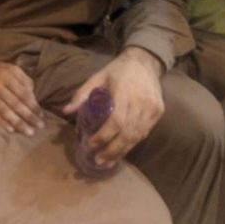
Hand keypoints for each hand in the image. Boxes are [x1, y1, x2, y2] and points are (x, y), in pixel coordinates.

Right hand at [0, 31, 44, 134]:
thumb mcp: (12, 68)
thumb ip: (24, 80)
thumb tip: (33, 96)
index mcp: (7, 76)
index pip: (23, 94)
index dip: (33, 106)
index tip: (42, 116)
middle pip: (15, 104)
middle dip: (28, 116)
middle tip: (39, 127)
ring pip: (4, 110)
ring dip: (17, 122)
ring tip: (28, 131)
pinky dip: (1, 122)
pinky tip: (11, 129)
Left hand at [63, 47, 163, 167]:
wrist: (144, 62)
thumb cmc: (117, 70)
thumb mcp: (97, 77)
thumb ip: (82, 94)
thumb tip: (66, 111)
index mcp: (123, 93)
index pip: (116, 121)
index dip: (104, 136)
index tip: (91, 144)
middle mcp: (140, 103)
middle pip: (127, 133)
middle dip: (112, 150)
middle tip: (98, 161)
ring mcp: (152, 108)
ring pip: (137, 136)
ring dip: (122, 151)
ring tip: (108, 161)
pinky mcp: (158, 112)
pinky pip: (145, 132)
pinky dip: (133, 143)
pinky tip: (122, 150)